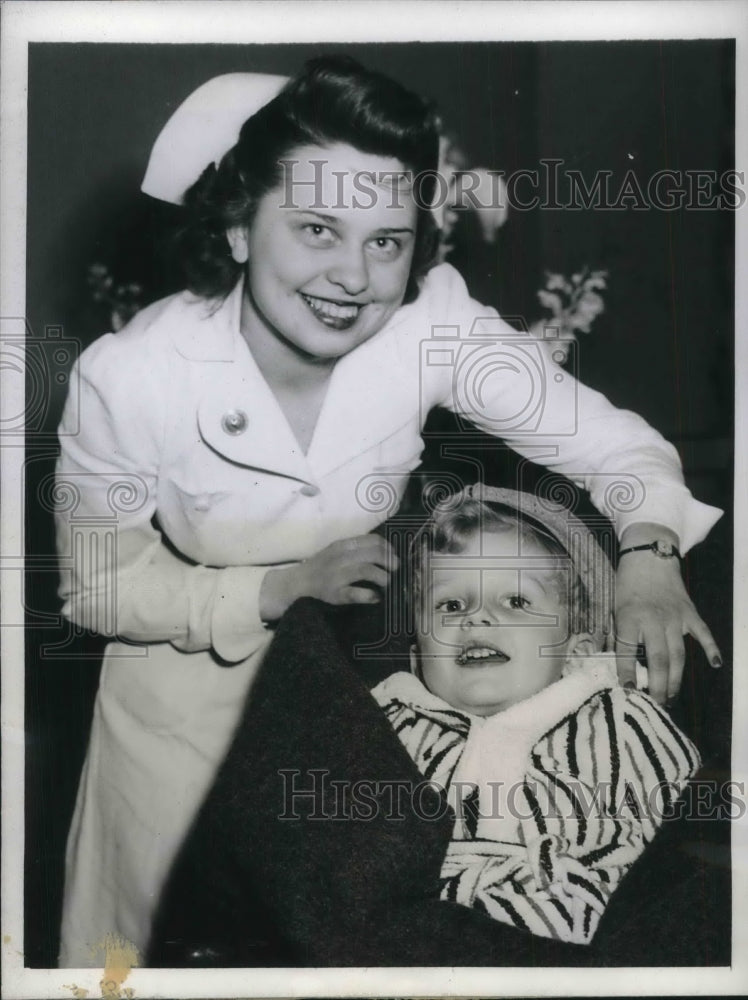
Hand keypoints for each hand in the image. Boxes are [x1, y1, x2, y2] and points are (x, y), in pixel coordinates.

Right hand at [259, 534, 398, 621]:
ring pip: (365, 570)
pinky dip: (368, 595)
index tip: (394, 555)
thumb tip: (386, 551)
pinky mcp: (334, 593)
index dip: (387, 547)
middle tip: (396, 569)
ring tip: (388, 582)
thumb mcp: (337, 551)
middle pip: (372, 554)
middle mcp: (340, 558)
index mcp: (342, 545)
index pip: (371, 540)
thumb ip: (357, 549)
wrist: (296, 583)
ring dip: (382, 576)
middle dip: (389, 561)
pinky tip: (376, 597)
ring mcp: (336, 575)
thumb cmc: (321, 566)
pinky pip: (354, 593)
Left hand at [614, 551, 721, 703]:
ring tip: (670, 698)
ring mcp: (675, 617)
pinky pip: (702, 633)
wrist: (648, 557)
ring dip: (675, 679)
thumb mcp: (614, 607)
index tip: (626, 690)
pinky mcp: (690, 613)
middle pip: (658, 660)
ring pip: (678, 655)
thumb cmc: (627, 585)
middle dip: (657, 687)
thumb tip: (618, 663)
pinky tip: (715, 665)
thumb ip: (619, 634)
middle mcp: (654, 620)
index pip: (628, 652)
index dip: (627, 673)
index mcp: (630, 618)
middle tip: (655, 705)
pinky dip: (710, 648)